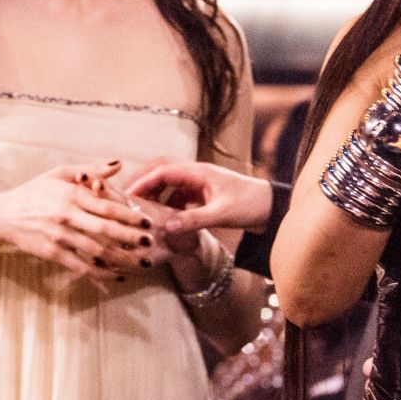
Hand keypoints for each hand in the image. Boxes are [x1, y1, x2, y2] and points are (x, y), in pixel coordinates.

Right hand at [0, 162, 162, 281]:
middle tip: (150, 243)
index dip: (129, 214)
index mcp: (71, 194)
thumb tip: (118, 165)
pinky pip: (82, 266)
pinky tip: (116, 276)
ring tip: (142, 263)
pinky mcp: (53, 253)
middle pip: (106, 229)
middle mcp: (67, 215)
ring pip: (97, 250)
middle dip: (131, 237)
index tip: (147, 221)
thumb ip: (90, 169)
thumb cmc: (34, 192)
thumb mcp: (58, 174)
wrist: (3, 215)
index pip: (107, 205)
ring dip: (122, 258)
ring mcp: (60, 236)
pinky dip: (101, 273)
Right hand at [126, 159, 274, 238]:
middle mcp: (196, 174)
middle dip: (143, 184)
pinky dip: (167, 203)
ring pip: (168, 185)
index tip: (128, 195)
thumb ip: (194, 219)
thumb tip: (167, 227)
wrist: (273, 208)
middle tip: (126, 199)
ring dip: (154, 194)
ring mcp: (199, 183)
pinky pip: (177, 195)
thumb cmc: (252, 205)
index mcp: (199, 172)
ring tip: (141, 209)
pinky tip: (163, 217)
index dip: (143, 182)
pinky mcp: (202, 194)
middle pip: (161, 173)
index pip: (163, 172)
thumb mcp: (222, 214)